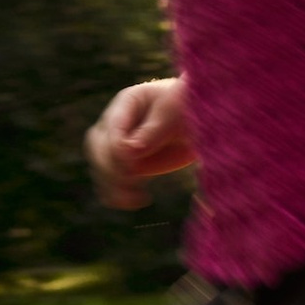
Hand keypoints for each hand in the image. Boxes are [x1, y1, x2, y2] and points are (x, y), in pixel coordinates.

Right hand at [88, 76, 192, 208]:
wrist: (205, 121)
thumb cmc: (191, 107)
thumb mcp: (176, 112)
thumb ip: (154, 129)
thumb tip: (129, 150)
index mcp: (127, 102)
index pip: (111, 128)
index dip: (117, 149)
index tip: (134, 164)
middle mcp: (117, 124)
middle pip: (98, 148)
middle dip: (112, 168)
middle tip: (135, 180)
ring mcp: (120, 145)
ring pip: (101, 167)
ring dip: (114, 185)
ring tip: (138, 198)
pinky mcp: (129, 165)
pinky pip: (112, 181)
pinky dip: (118, 194)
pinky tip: (136, 201)